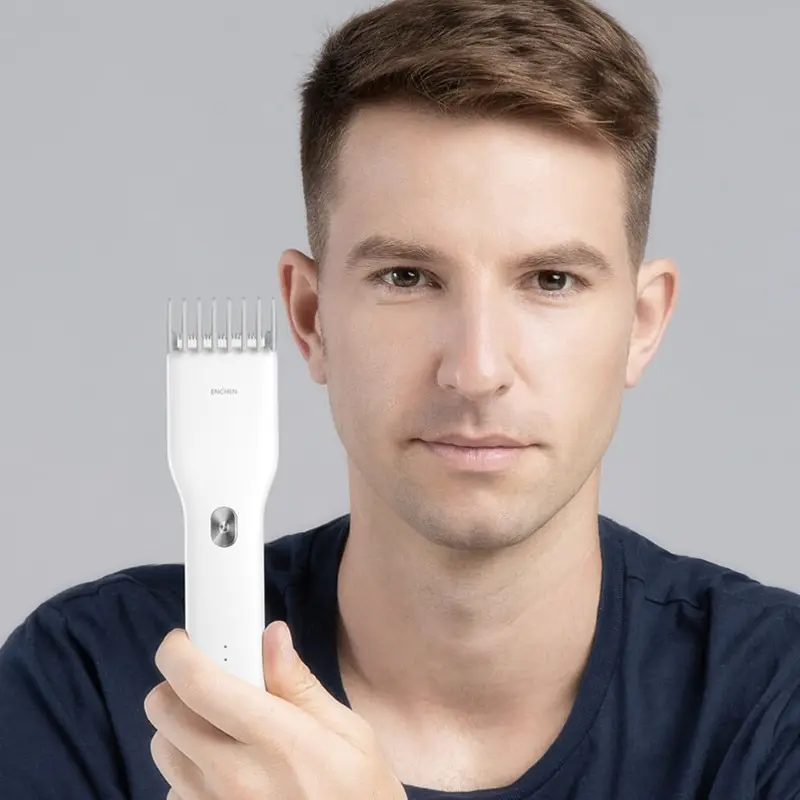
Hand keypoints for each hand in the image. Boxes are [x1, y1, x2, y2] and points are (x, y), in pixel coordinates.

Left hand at [144, 622, 406, 799]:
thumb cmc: (360, 794)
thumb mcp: (349, 732)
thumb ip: (299, 684)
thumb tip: (271, 636)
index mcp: (277, 739)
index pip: (198, 684)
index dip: (178, 652)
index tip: (184, 641)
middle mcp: (235, 776)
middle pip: (164, 712)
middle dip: (178, 686)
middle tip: (211, 682)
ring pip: (162, 750)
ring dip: (182, 730)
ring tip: (224, 729)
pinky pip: (174, 789)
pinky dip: (189, 772)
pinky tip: (226, 770)